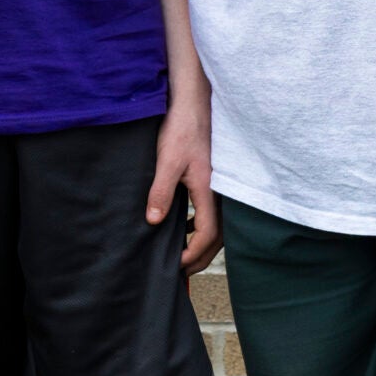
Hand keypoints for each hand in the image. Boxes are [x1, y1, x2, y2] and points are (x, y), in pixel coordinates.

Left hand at [148, 87, 220, 276]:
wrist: (196, 104)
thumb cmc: (183, 129)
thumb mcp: (167, 161)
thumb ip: (160, 192)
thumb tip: (153, 221)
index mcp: (210, 191)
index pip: (208, 234)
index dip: (192, 253)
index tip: (176, 264)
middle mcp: (222, 193)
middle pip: (218, 238)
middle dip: (199, 257)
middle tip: (180, 271)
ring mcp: (223, 188)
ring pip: (219, 228)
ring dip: (202, 244)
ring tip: (182, 255)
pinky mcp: (217, 182)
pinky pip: (216, 214)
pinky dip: (203, 228)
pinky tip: (187, 227)